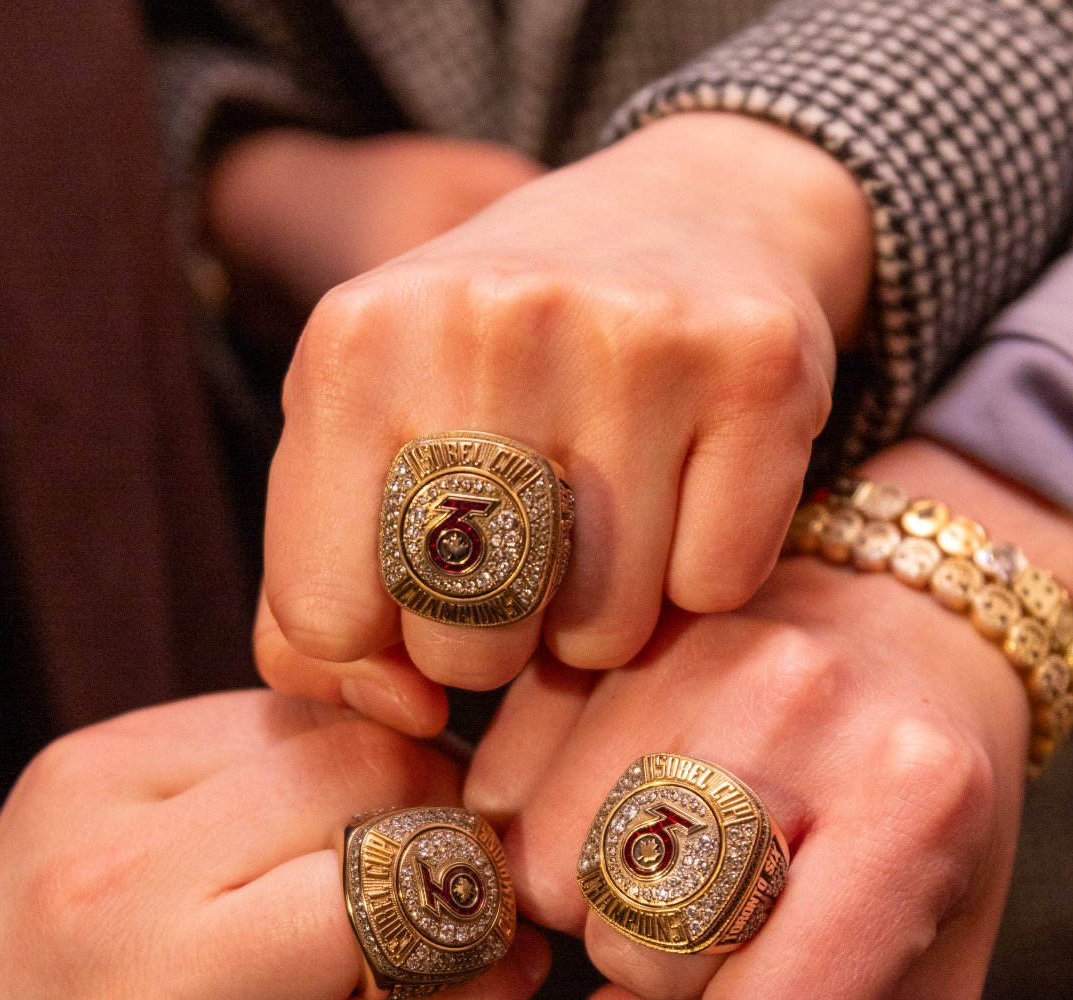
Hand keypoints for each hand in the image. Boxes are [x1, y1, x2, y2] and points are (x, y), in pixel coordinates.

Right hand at [0, 691, 547, 999]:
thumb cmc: (33, 978)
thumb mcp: (91, 828)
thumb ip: (235, 773)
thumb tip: (417, 736)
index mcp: (90, 781)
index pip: (315, 719)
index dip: (411, 750)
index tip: (439, 794)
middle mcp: (105, 882)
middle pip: (357, 796)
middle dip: (451, 822)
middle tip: (479, 859)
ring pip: (380, 914)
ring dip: (472, 918)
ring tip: (490, 928)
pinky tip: (491, 996)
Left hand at [259, 111, 871, 724]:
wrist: (688, 212)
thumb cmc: (493, 365)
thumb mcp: (364, 440)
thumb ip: (315, 608)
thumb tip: (405, 714)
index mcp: (355, 342)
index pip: (326, 618)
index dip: (380, 644)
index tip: (421, 595)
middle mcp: (487, 321)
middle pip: (469, 643)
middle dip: (498, 642)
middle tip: (529, 564)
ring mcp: (631, 336)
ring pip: (605, 632)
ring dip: (605, 618)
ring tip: (607, 526)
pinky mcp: (756, 364)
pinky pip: (715, 587)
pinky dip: (703, 576)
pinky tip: (692, 494)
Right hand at [464, 441, 1072, 999]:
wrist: (915, 620)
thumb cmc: (931, 822)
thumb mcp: (927, 972)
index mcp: (917, 802)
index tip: (781, 972)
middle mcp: (801, 703)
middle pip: (640, 954)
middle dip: (668, 967)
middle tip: (724, 904)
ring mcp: (687, 647)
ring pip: (549, 878)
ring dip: (594, 899)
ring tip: (670, 849)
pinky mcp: (600, 626)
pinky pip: (500, 790)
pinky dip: (539, 823)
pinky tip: (616, 796)